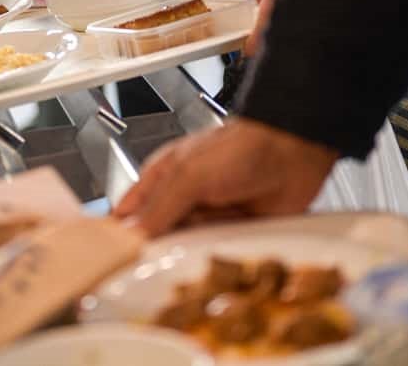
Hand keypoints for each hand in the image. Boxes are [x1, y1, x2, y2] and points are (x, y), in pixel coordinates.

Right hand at [114, 117, 338, 236]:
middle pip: (156, 237)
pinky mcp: (231, 234)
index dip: (120, 236)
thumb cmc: (238, 149)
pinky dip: (216, 255)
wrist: (293, 152)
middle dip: (159, 248)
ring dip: (192, 250)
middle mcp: (181, 201)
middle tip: (162, 257)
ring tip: (206, 241)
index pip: (129, 214)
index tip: (114, 259)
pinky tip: (221, 250)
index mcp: (160, 179)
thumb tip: (133, 237)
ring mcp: (206, 219)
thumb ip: (159, 208)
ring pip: (185, 249)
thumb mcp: (188, 176)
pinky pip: (215, 254)